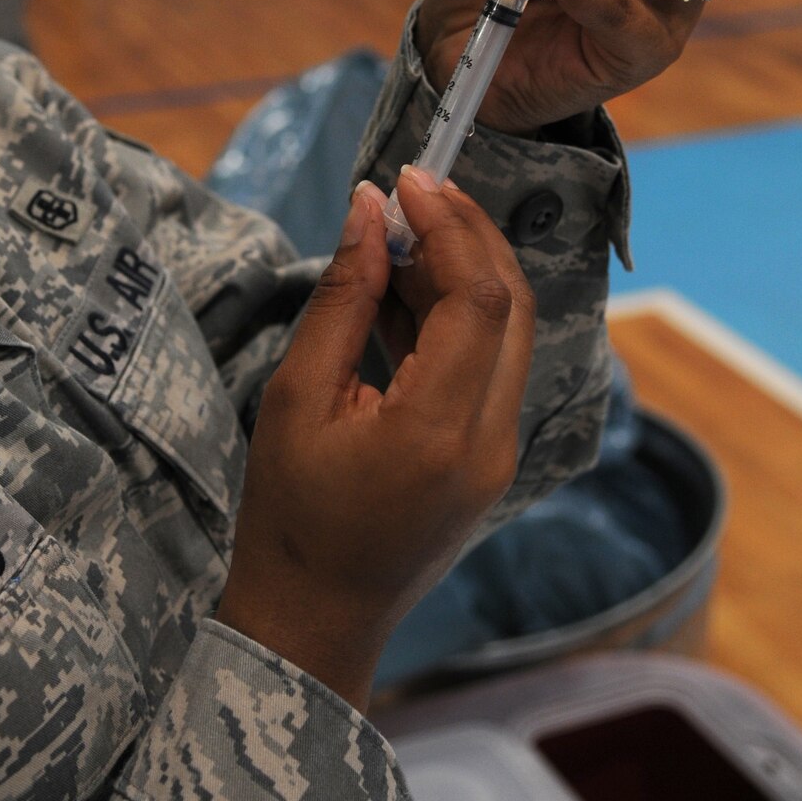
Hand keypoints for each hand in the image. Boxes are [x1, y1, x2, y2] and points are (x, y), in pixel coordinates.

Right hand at [216, 171, 534, 709]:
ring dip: (466, 271)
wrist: (315, 620)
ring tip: (401, 233)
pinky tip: (407, 289)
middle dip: (470, 234)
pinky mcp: (492, 458)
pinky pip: (492, 364)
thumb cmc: (288, 518)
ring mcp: (500, 453)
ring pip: (509, 332)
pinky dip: (460, 315)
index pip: (479, 297)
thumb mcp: (298, 399)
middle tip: (413, 191)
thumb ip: (343, 298)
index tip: (408, 179)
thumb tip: (369, 211)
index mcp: (440, 431)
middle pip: (513, 305)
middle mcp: (490, 441)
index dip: (451, 225)